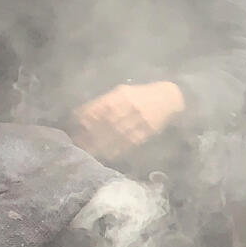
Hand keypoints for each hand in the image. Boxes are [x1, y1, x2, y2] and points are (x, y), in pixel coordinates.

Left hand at [70, 81, 185, 159]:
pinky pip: (129, 143)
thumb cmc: (143, 94)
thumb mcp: (124, 92)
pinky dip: (116, 149)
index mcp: (122, 95)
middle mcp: (130, 107)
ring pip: (116, 135)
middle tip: (76, 143)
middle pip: (106, 123)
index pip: (100, 107)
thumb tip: (82, 116)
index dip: (86, 117)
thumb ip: (105, 102)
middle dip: (90, 134)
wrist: (170, 99)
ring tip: (87, 151)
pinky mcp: (147, 132)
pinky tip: (106, 154)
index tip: (74, 126)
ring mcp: (140, 121)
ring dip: (101, 144)